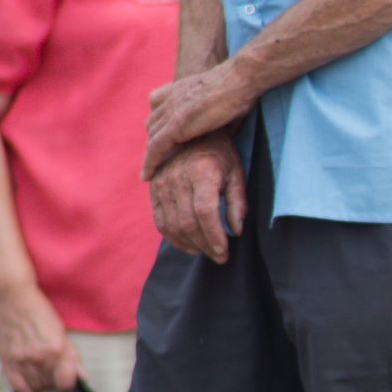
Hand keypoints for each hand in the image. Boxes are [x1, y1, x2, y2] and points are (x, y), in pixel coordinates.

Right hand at [0, 284, 79, 391]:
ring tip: (42, 372)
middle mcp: (39, 358)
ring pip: (37, 387)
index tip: (68, 376)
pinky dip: (27, 391)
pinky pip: (19, 388)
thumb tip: (83, 377)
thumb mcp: (61, 331)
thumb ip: (72, 356)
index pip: (66, 382)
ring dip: (42, 383)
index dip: (69, 382)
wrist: (11, 299)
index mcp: (57, 350)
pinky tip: (32, 386)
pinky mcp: (7, 362)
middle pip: (52, 385)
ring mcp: (21, 361)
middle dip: (56, 380)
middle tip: (54, 369)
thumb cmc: (39, 311)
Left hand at [143, 60, 257, 178]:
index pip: (158, 112)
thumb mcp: (219, 99)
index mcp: (176, 90)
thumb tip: (224, 129)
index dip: (160, 130)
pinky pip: (156, 148)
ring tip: (151, 173)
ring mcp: (170, 112)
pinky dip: (150, 162)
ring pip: (152, 139)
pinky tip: (147, 176)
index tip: (162, 145)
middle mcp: (168, 99)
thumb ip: (212, 113)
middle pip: (152, 126)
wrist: (240, 79)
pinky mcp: (176, 125)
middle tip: (159, 163)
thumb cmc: (238, 88)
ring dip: (150, 156)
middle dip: (154, 145)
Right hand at [148, 131, 246, 263]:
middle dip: (205, 245)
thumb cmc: (220, 156)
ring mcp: (161, 183)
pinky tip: (189, 245)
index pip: (205, 212)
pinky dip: (173, 238)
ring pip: (172, 225)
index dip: (214, 236)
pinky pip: (159, 220)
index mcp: (202, 172)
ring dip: (190, 244)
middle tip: (219, 257)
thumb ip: (238, 203)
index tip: (224, 252)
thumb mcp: (237, 174)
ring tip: (206, 252)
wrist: (191, 133)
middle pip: (188, 222)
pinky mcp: (153, 189)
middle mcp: (177, 178)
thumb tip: (236, 231)